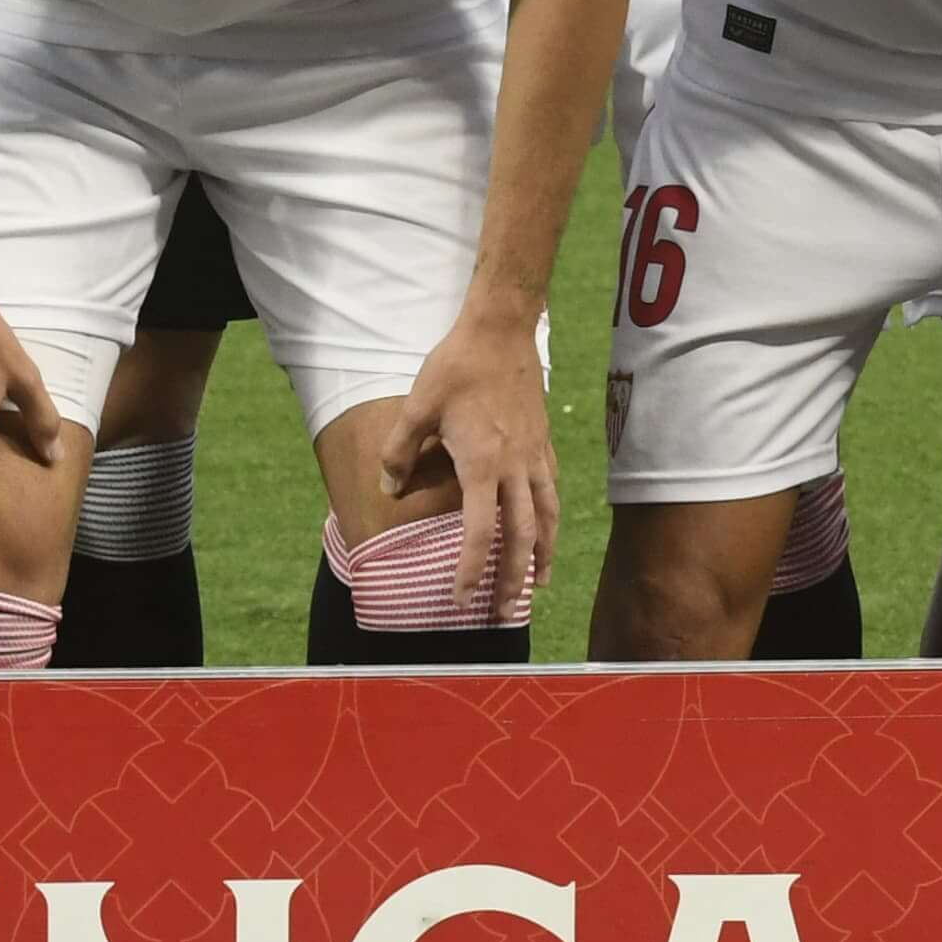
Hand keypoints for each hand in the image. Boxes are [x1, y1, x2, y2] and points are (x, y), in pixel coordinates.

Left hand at [381, 309, 557, 621]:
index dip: (469, 570)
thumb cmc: (457, 365)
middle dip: (513, 578)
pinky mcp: (543, 442)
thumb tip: (389, 490)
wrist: (502, 328)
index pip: (478, 531)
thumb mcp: (417, 405)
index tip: (459, 598)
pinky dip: (550, 518)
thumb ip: (400, 452)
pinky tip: (545, 529)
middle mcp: (515, 466)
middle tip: (505, 613)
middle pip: (522, 535)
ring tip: (538, 584)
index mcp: (482, 463)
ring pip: (546, 516)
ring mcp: (535, 455)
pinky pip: (551, 491)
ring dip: (542, 555)